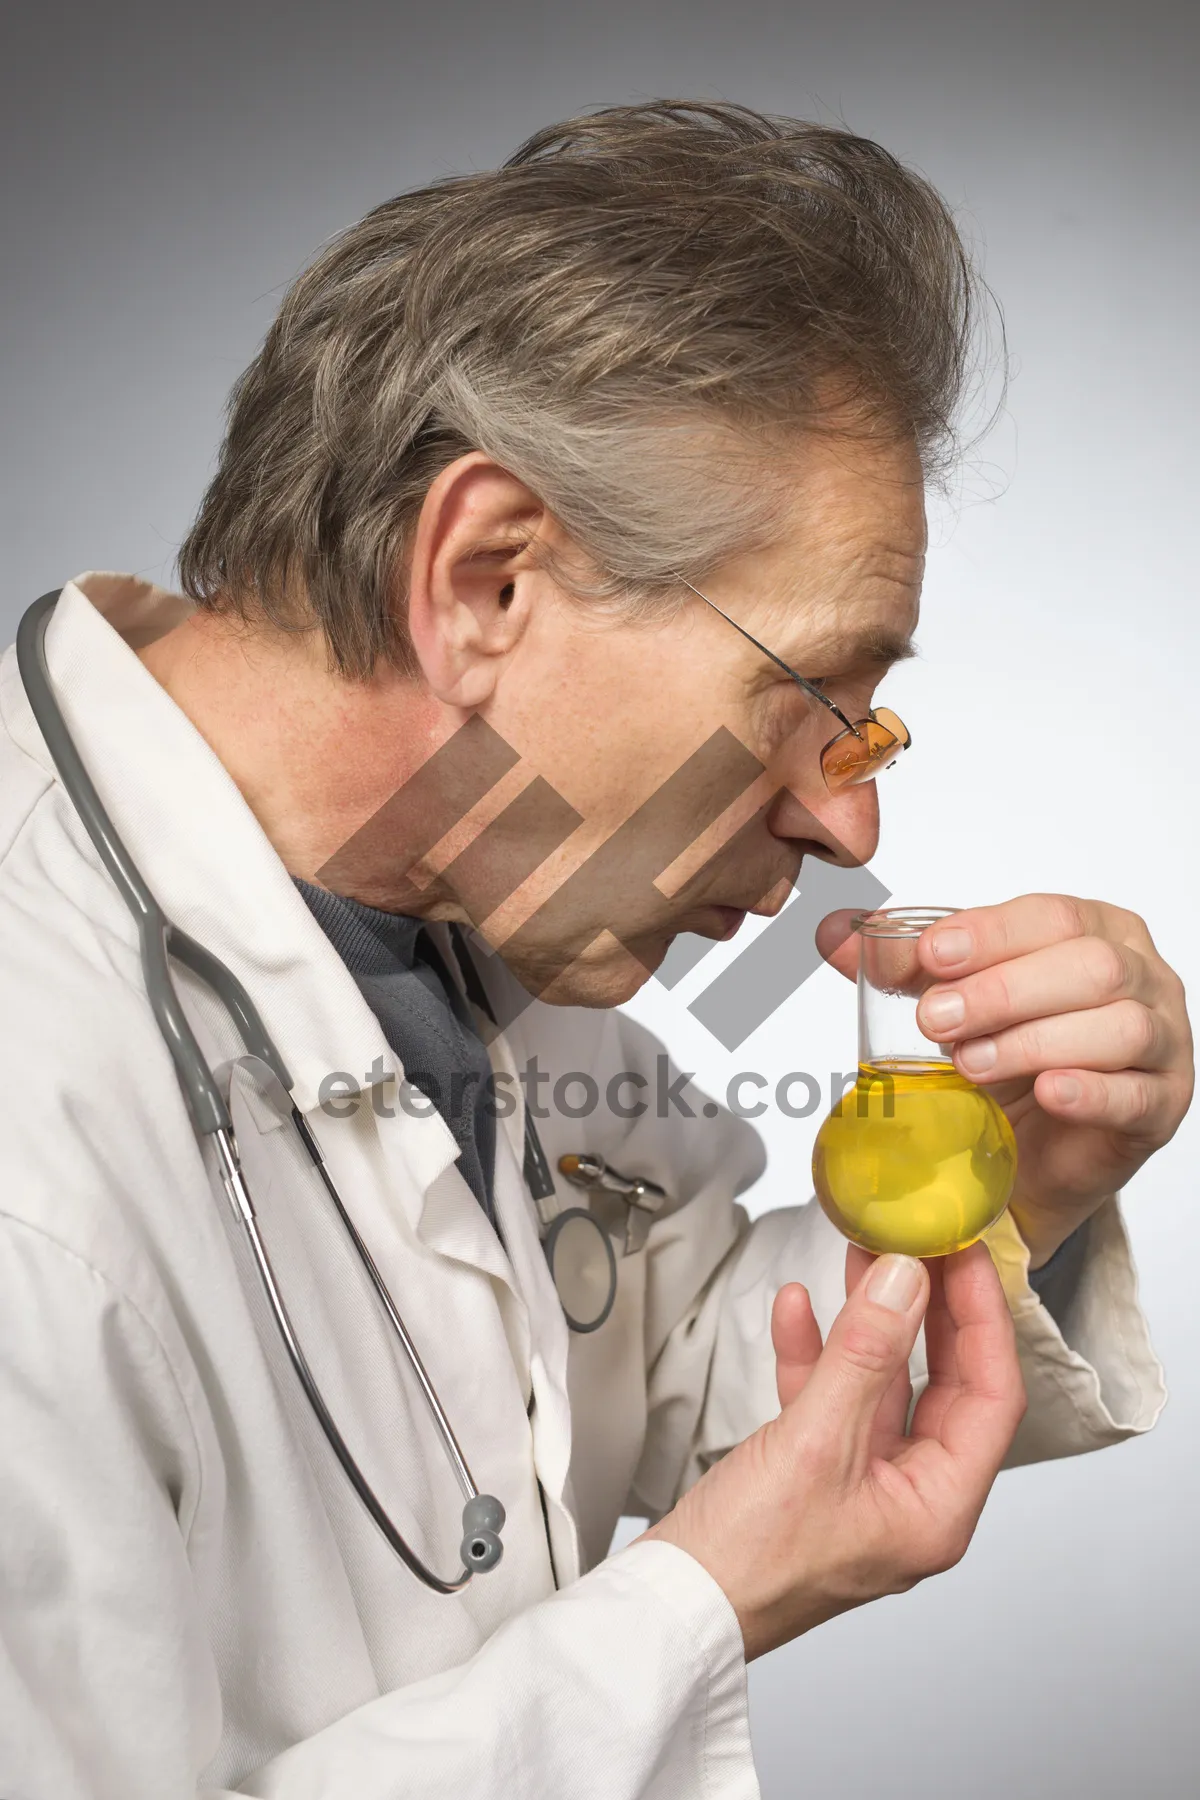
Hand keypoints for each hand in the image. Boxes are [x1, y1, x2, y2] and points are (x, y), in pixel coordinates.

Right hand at [638, 1241, 1025, 1660]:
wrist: (673, 1608)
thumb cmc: (748, 1562)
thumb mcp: (815, 1442)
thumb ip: (864, 1354)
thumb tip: (906, 1281)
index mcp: (936, 1511)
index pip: (991, 1397)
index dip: (983, 1320)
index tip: (965, 1257)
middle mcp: (908, 1502)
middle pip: (942, 1387)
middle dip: (927, 1312)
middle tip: (920, 1247)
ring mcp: (860, 1489)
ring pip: (883, 1386)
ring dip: (869, 1323)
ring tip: (860, 1258)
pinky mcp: (812, 1478)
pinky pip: (830, 1402)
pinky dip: (815, 1353)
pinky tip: (796, 1310)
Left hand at [818, 895, 1194, 1266]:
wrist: (1029, 1151)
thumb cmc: (1004, 1057)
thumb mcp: (950, 1001)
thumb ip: (899, 965)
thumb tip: (832, 931)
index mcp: (1093, 929)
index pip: (1049, 915)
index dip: (988, 933)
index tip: (929, 956)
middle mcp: (1141, 975)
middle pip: (1088, 965)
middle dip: (1003, 990)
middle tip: (933, 1021)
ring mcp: (1163, 1040)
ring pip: (1118, 1025)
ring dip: (1034, 1040)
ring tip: (969, 1065)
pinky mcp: (1163, 1105)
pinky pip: (1138, 1094)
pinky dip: (1090, 1090)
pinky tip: (1046, 1092)